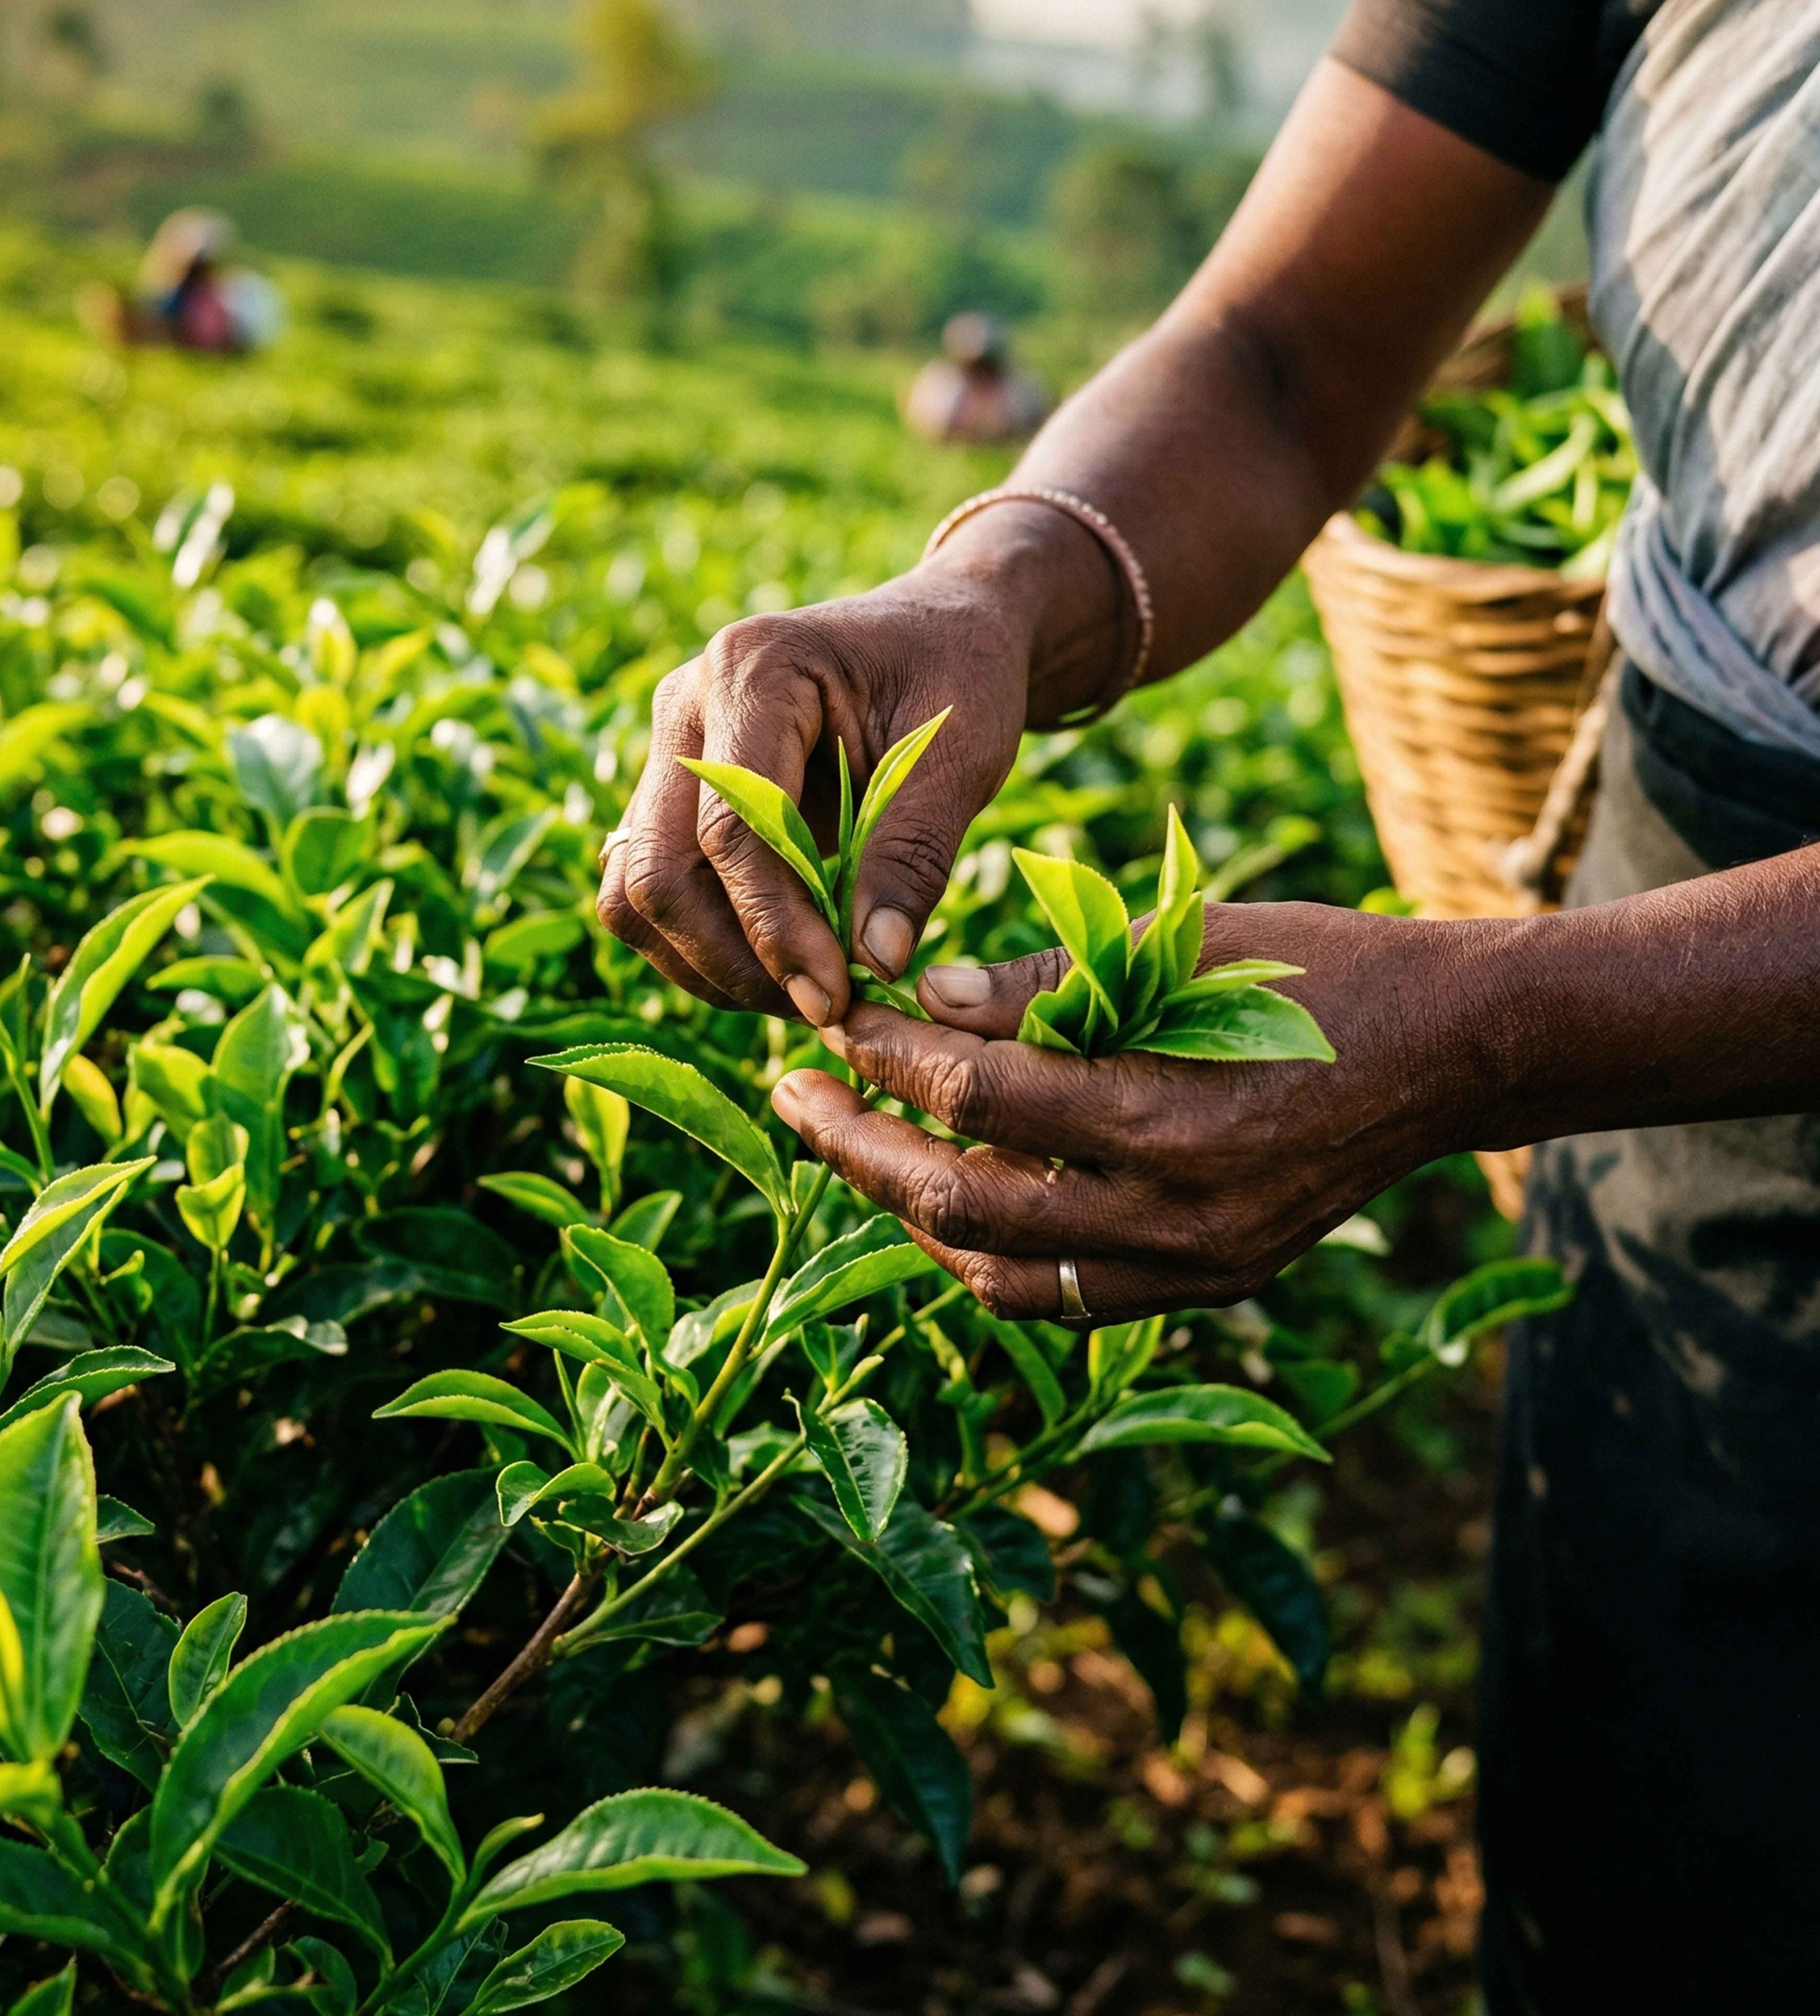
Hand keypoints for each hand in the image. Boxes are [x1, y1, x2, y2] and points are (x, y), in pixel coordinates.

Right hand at [599, 510, 1119, 1022]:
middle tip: (822, 1007)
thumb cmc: (961, 676)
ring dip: (708, 963)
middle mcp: (686, 704)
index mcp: (754, 667)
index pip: (732, 828)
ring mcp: (668, 748)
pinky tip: (778, 963)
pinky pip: (650, 887)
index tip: (837, 996)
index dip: (777, 928)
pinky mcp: (672, 792)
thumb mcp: (965, 755)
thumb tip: (876, 964)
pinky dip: (701, 944)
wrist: (942, 630)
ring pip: (634, 891)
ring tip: (802, 993)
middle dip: (734, 959)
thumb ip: (914, 855)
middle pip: (659, 870)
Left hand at [769, 900, 1493, 1322]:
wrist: (1449, 1052)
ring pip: (1003, 1271)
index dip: (886, 1056)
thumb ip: (1049, 983)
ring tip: (855, 1148)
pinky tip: (947, 1201)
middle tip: (791, 1095)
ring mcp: (1194, 1264)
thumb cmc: (1318, 972)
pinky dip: (991, 1254)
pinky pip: (1067, 1295)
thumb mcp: (1185, 945)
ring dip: (912, 1212)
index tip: (832, 1018)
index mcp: (1166, 1113)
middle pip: (964, 1202)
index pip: (976, 1097)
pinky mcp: (1210, 1283)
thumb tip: (925, 999)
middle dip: (860, 1148)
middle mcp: (1174, 1212)